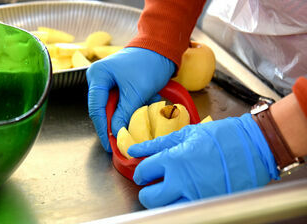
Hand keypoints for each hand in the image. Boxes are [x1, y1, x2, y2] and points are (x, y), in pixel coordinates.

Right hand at [86, 47, 175, 151]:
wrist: (162, 48)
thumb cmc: (148, 64)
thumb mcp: (136, 92)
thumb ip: (124, 113)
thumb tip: (116, 133)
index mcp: (98, 75)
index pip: (96, 108)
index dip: (102, 128)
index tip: (108, 143)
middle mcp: (99, 78)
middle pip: (103, 108)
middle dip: (116, 122)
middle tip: (122, 139)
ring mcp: (107, 80)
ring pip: (114, 106)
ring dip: (128, 113)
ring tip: (141, 118)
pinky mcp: (118, 83)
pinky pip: (122, 101)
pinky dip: (133, 106)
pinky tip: (147, 102)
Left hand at [128, 114, 278, 208]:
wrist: (255, 147)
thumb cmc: (222, 137)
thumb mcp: (186, 134)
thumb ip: (157, 144)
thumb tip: (134, 149)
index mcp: (174, 159)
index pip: (142, 172)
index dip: (141, 172)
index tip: (145, 172)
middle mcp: (182, 181)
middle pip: (149, 197)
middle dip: (147, 192)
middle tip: (154, 184)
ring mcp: (196, 196)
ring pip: (165, 209)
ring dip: (163, 202)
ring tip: (170, 191)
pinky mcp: (209, 205)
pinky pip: (185, 211)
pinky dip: (180, 205)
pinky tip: (185, 195)